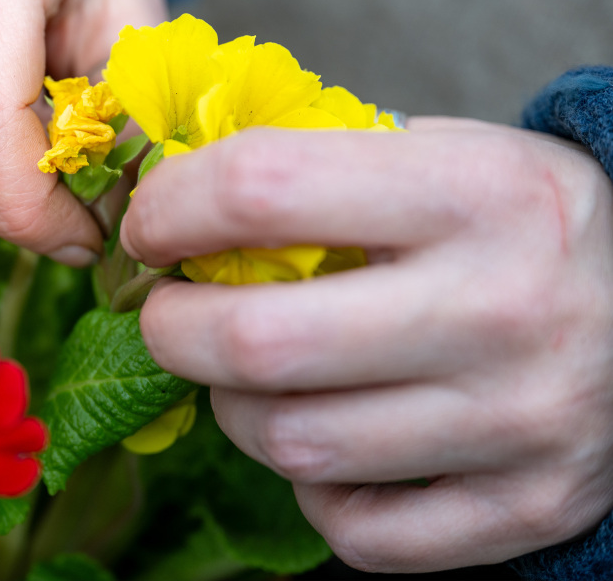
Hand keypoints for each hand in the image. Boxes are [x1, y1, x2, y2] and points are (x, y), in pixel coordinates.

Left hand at [120, 117, 612, 571]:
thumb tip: (178, 193)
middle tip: (167, 315)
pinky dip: (314, 488)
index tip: (152, 227)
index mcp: (473, 193)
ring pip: (296, 444)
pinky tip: (328, 441)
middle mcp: (500, 310)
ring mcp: (519, 422)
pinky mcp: (528, 505)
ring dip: (236, 408)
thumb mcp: (444, 151)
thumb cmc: (523, 218)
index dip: (172, 208)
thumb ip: (318, 164)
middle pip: (260, 342)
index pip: (263, 190)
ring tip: (250, 376)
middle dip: (173, 330)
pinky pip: (358, 529)